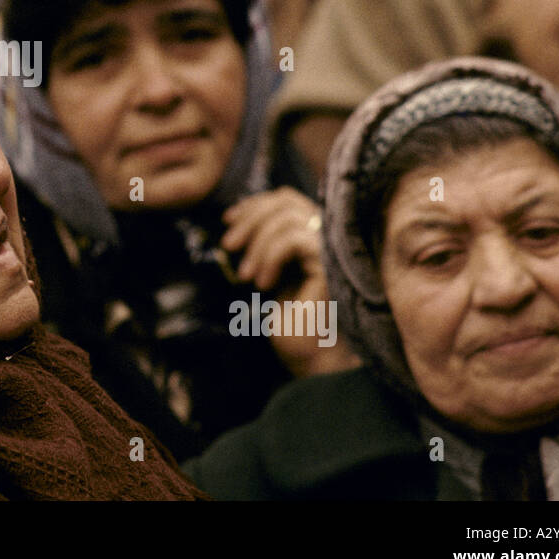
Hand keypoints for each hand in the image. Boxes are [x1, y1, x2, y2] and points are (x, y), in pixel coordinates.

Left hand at [221, 188, 357, 376]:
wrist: (308, 359)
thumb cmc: (290, 323)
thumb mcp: (267, 274)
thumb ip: (262, 245)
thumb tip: (238, 217)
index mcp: (314, 237)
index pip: (286, 199)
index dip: (254, 204)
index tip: (227, 220)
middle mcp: (327, 239)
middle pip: (286, 200)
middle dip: (250, 217)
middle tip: (227, 245)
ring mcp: (332, 250)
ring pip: (288, 217)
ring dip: (256, 243)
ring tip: (245, 276)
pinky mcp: (331, 265)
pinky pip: (293, 240)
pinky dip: (269, 257)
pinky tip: (262, 285)